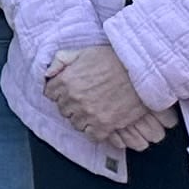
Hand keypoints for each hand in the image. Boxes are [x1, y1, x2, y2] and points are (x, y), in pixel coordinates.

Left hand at [46, 43, 170, 151]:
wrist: (141, 72)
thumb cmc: (113, 60)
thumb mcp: (84, 53)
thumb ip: (61, 60)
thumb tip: (48, 73)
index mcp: (67, 80)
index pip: (50, 93)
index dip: (59, 92)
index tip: (68, 92)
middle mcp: (74, 98)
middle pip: (63, 110)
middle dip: (70, 105)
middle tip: (82, 101)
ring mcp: (89, 113)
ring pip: (76, 124)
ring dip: (82, 119)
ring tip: (92, 112)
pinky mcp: (105, 125)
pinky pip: (92, 135)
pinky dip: (95, 131)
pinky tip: (101, 122)